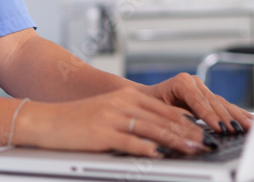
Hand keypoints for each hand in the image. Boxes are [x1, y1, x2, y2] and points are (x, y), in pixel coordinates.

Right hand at [15, 86, 208, 157]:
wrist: (46, 121)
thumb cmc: (77, 121)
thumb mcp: (109, 113)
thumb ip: (133, 120)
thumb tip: (159, 137)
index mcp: (126, 96)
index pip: (164, 110)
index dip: (187, 122)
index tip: (204, 133)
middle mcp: (122, 103)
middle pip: (163, 119)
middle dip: (188, 133)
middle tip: (207, 144)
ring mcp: (112, 117)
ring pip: (152, 130)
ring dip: (176, 141)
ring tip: (194, 150)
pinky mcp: (102, 133)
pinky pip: (130, 142)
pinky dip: (147, 150)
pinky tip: (160, 156)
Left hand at [139, 72, 253, 133]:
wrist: (145, 98)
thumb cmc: (149, 105)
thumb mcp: (159, 110)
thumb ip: (177, 117)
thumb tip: (192, 129)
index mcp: (182, 82)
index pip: (200, 101)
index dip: (211, 116)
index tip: (220, 129)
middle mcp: (194, 82)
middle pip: (215, 103)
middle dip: (228, 118)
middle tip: (240, 131)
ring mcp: (203, 88)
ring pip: (223, 104)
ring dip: (238, 117)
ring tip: (251, 127)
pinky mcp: (208, 97)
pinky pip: (225, 106)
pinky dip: (237, 114)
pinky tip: (250, 120)